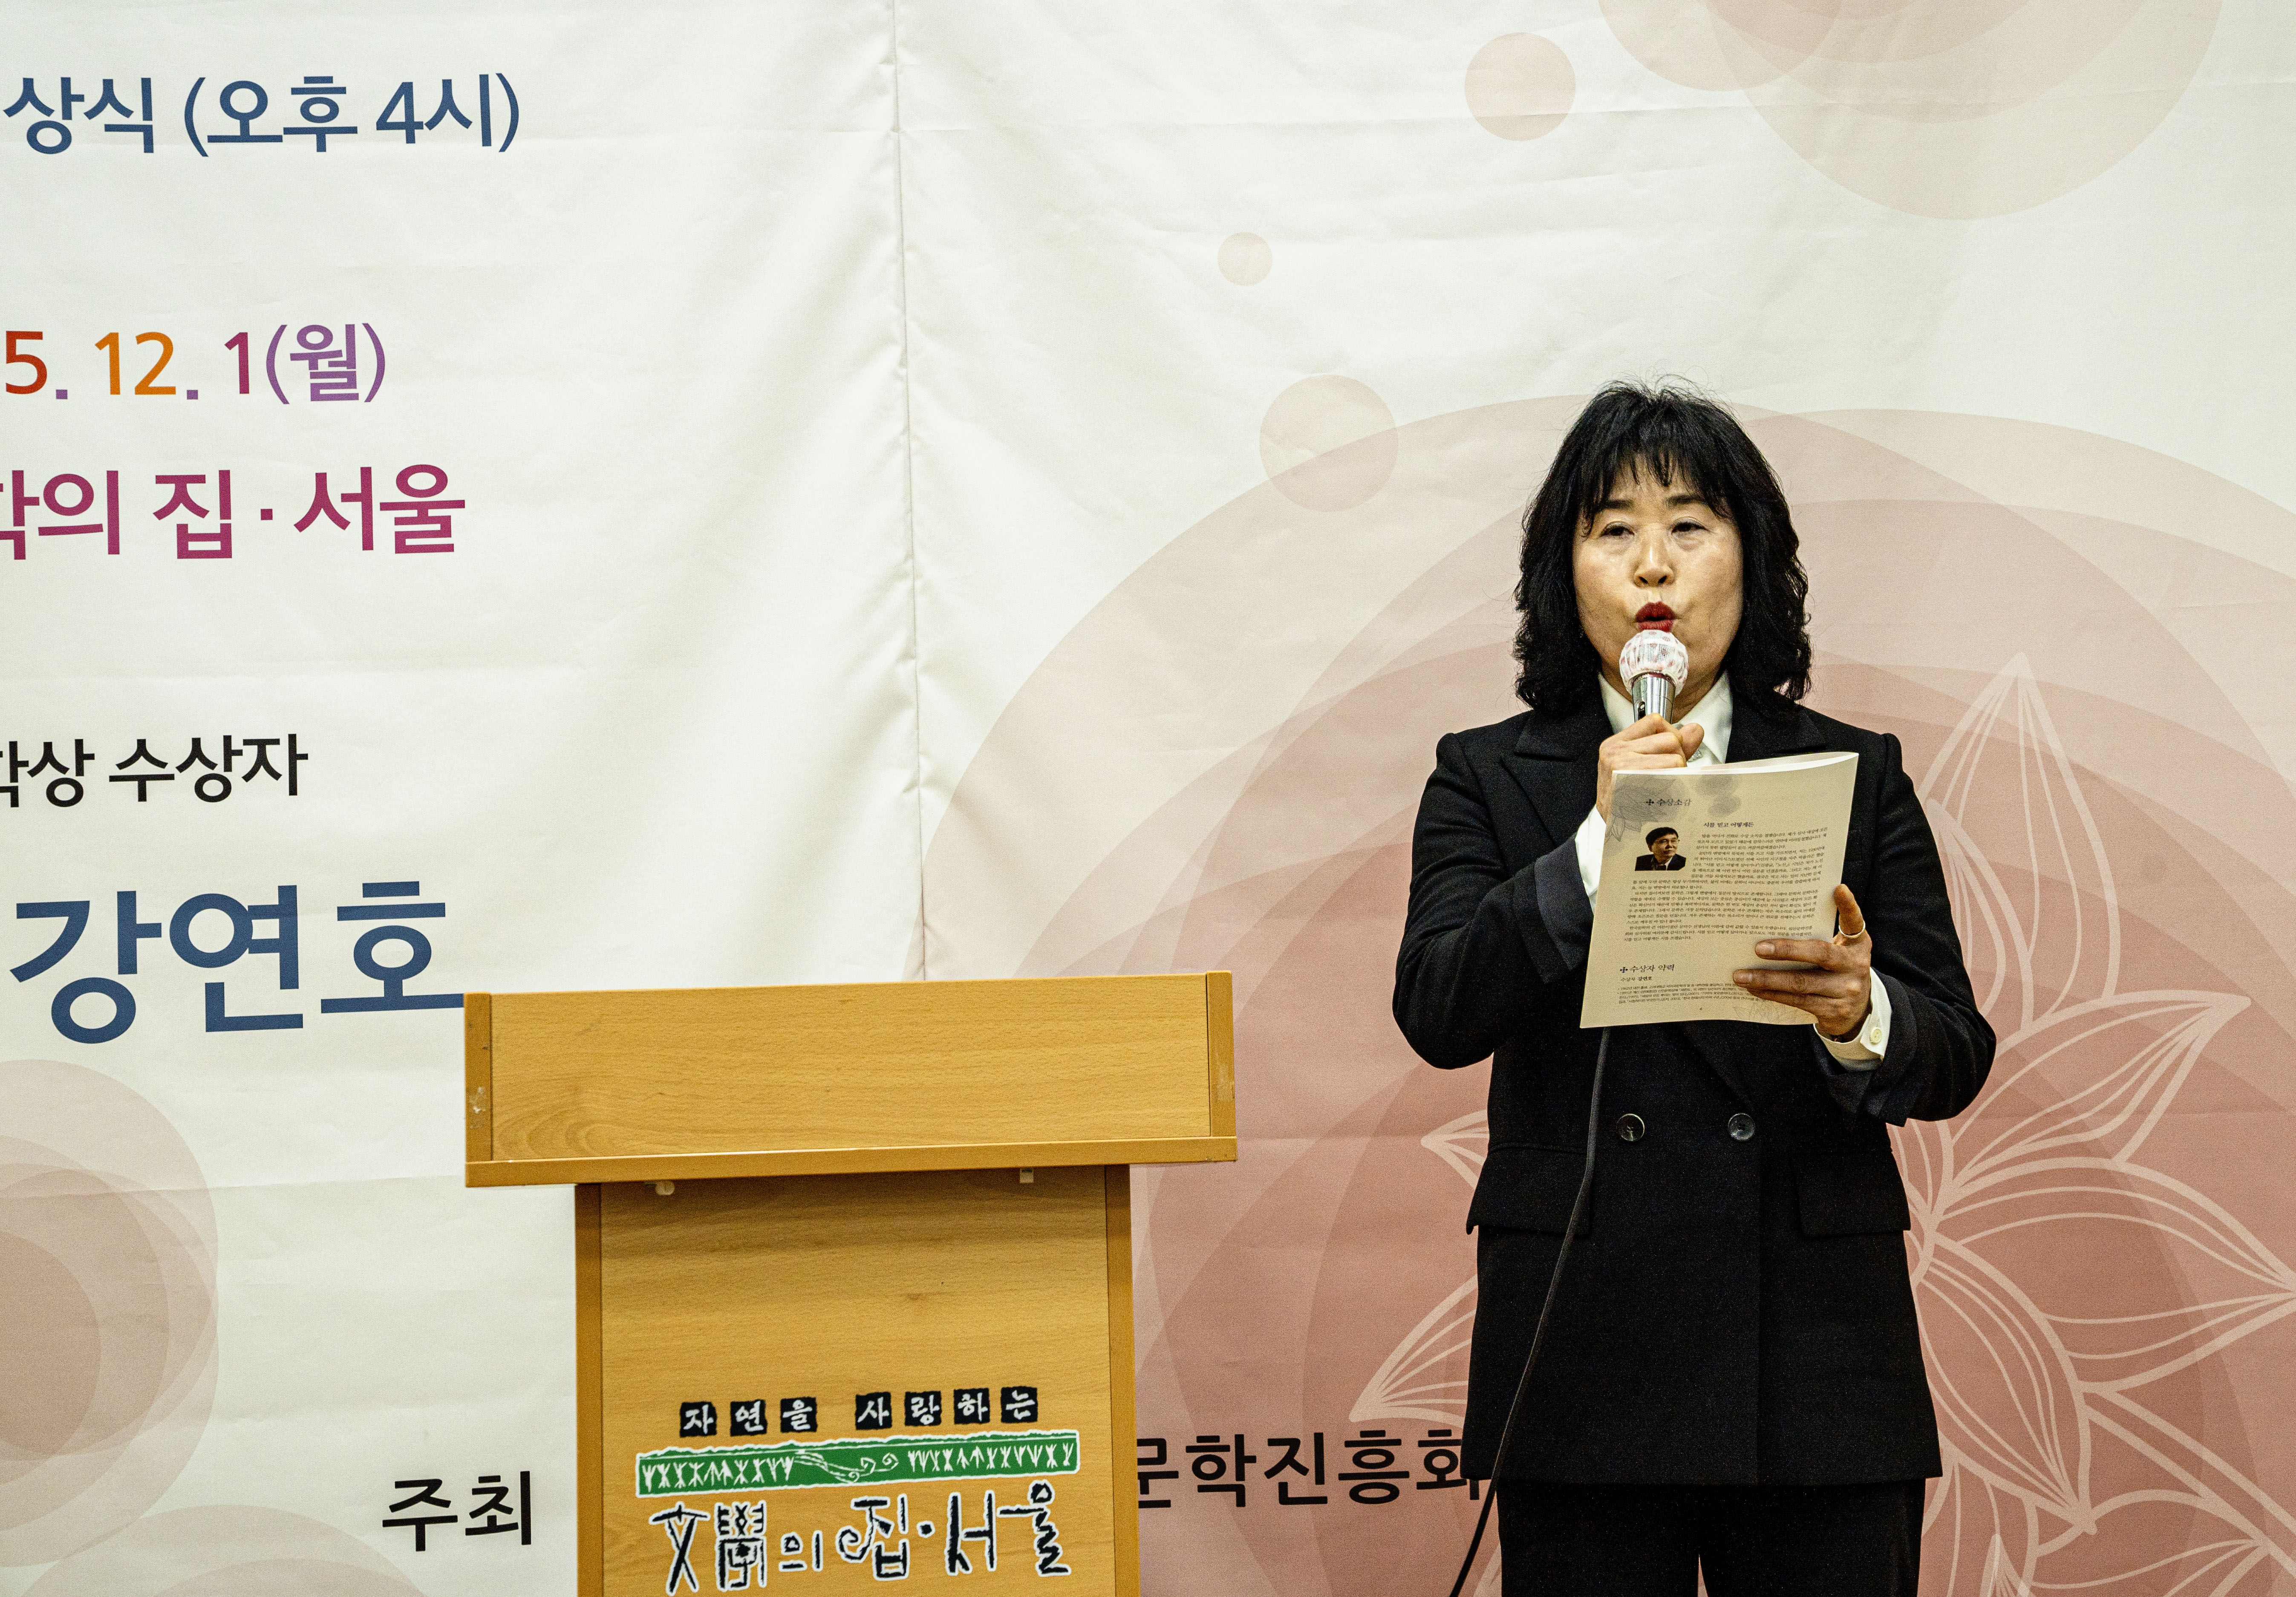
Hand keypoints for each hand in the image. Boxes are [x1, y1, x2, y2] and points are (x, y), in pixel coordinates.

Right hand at [1594, 714, 1704, 821]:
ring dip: (1678, 773)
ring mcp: (1622, 766)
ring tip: (1666, 786)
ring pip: (1675, 757)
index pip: (1655, 722)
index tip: (1666, 753)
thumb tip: (1694, 729)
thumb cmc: (1627, 798)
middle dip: (1677, 757)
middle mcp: (1616, 752)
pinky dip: (1676, 783)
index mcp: (1616, 744)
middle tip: (1667, 776)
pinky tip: (1666, 793)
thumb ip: (1672, 745)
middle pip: (1670, 739)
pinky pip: (1672, 772)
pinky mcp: (1635, 781)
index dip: (1669, 736)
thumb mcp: (1643, 764)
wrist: (1614, 827)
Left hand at [1733, 885, 1872, 1036]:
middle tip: (1758, 947)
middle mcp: (1855, 966)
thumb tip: (1775, 919)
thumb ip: (1820, 934)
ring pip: (1802, 983)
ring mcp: (1846, 990)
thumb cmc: (1838, 970)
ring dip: (1768, 979)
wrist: (1858, 1011)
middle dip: (1787, 950)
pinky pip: (1798, 1001)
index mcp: (1857, 945)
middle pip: (1821, 954)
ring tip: (1741, 975)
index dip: (1849, 906)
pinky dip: (1773, 994)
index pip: (1855, 923)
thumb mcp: (1840, 950)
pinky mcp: (1833, 1011)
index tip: (1838, 889)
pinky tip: (1754, 989)